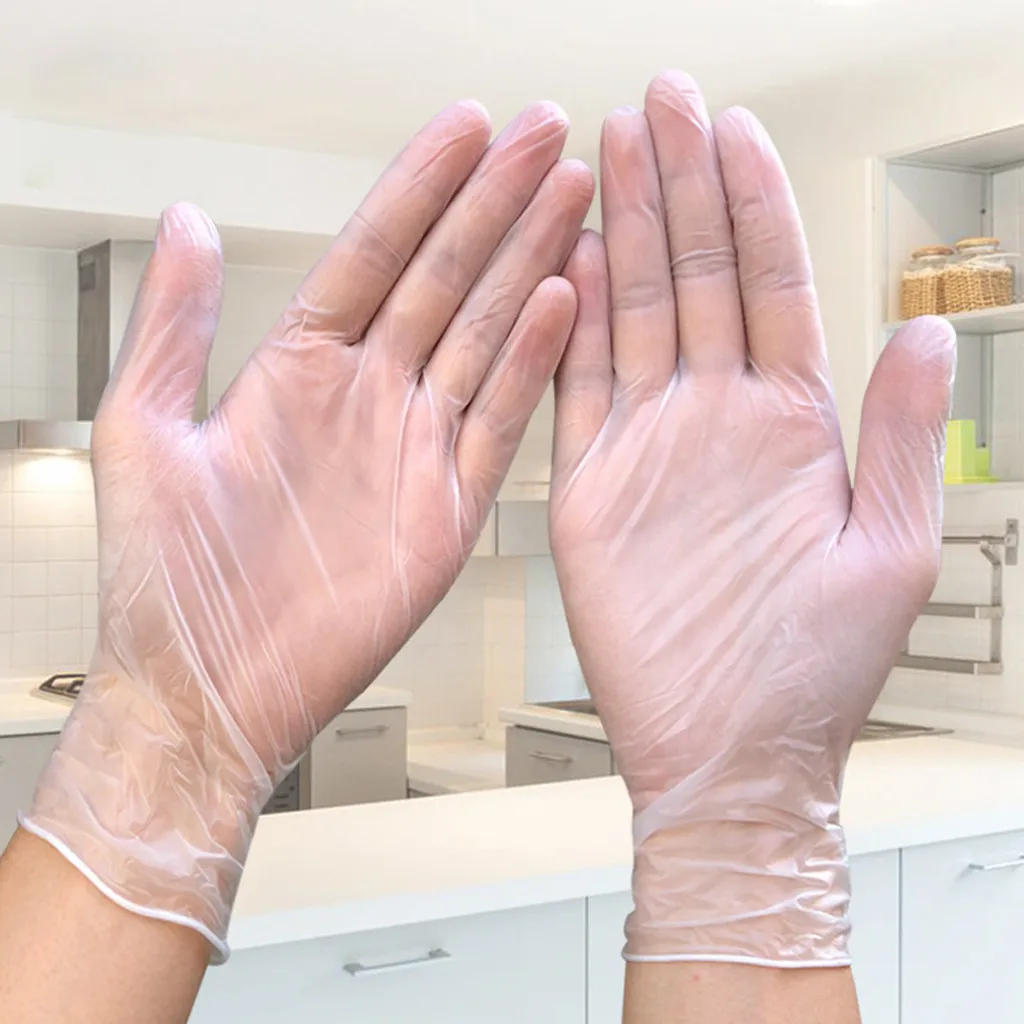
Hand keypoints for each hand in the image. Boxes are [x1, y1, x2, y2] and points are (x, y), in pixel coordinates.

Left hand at [25, 100, 593, 958]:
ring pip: (484, 335)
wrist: (212, 691)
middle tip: (546, 138)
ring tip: (572, 200)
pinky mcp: (448, 508)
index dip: (420, 187)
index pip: (372, 253)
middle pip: (444, 279)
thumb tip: (187, 221)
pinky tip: (563, 305)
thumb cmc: (169, 580)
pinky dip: (534, 364)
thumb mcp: (143, 431)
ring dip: (529, 264)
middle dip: (496, 204)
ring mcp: (414, 450)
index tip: (465, 128)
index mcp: (297, 372)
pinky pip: (500, 423)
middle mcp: (366, 400)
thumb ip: (175, 324)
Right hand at [550, 72, 953, 964]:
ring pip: (634, 315)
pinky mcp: (590, 487)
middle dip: (679, 186)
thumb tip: (925, 332)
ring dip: (625, 232)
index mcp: (792, 426)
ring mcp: (649, 447)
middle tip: (658, 104)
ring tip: (610, 152)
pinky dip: (571, 325)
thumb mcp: (889, 550)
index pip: (770, 285)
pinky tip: (568, 262)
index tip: (735, 130)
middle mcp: (717, 421)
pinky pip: (575, 389)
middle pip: (697, 278)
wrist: (729, 750)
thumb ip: (901, 435)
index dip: (753, 204)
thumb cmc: (811, 670)